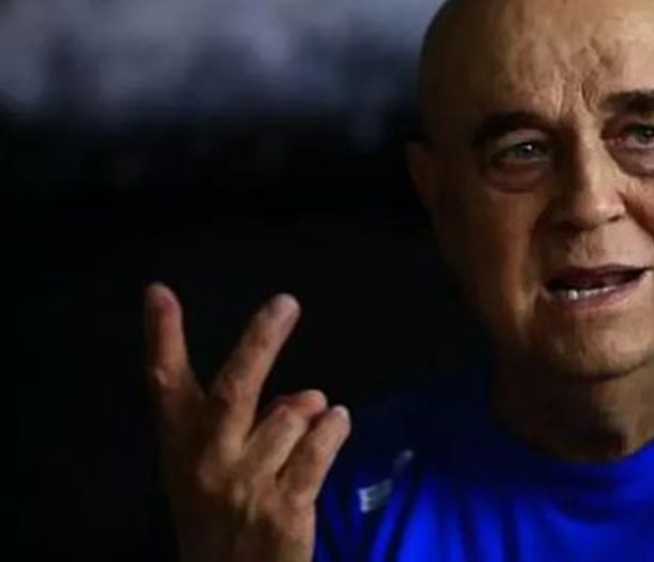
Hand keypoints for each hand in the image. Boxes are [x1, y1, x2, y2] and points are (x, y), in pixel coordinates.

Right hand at [143, 283, 350, 561]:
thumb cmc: (225, 519)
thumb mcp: (217, 472)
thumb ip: (252, 426)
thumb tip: (306, 398)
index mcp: (182, 449)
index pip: (165, 386)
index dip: (163, 339)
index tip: (159, 293)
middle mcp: (207, 463)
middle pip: (234, 390)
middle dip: (259, 342)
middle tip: (284, 303)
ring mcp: (243, 486)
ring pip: (289, 419)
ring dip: (312, 412)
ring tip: (319, 419)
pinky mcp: (282, 508)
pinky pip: (316, 451)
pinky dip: (332, 431)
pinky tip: (337, 422)